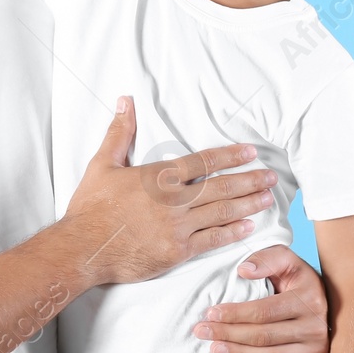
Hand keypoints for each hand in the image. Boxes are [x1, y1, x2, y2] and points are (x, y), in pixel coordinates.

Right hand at [61, 97, 276, 285]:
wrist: (82, 247)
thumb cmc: (91, 207)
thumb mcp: (103, 163)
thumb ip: (119, 132)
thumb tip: (125, 101)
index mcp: (158, 177)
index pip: (203, 161)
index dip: (229, 155)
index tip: (250, 152)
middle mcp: (173, 200)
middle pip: (220, 186)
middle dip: (249, 180)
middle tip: (271, 176)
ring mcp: (177, 227)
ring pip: (222, 212)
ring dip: (248, 204)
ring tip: (267, 197)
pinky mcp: (177, 251)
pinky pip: (213, 240)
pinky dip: (233, 232)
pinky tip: (249, 226)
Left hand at [191, 244, 328, 352]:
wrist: (331, 303)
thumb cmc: (298, 280)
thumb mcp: (287, 260)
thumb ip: (267, 259)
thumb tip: (243, 271)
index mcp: (309, 298)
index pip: (264, 311)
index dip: (235, 313)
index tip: (211, 312)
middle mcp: (315, 326)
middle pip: (265, 335)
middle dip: (229, 334)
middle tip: (202, 331)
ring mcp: (316, 349)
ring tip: (215, 349)